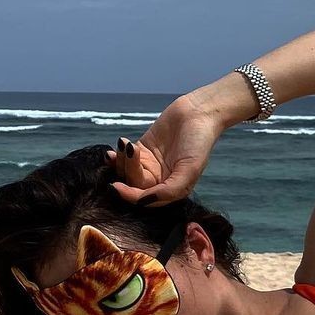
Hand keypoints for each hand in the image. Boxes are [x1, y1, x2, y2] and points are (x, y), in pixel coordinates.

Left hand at [105, 93, 225, 206]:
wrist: (198, 112)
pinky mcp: (142, 150)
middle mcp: (159, 180)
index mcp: (172, 189)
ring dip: (120, 160)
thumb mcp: (189, 169)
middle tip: (131, 150)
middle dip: (127, 169)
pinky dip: (117, 155)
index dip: (130, 195)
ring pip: (126, 172)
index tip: (116, 187)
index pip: (146, 198)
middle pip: (133, 184)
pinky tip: (118, 147)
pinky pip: (124, 158)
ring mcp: (149, 165)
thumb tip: (143, 202)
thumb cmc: (199, 142)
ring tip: (125, 143)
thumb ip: (169, 190)